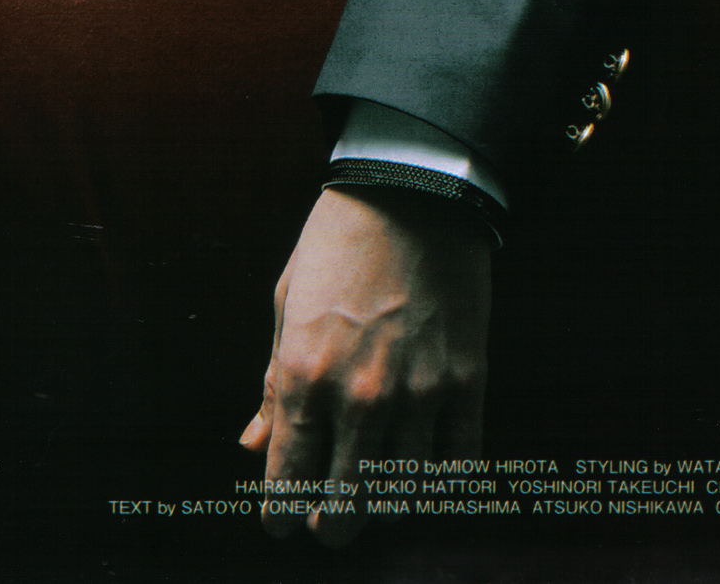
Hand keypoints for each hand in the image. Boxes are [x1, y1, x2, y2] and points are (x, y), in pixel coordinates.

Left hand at [239, 186, 490, 546]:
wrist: (410, 191)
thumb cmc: (336, 243)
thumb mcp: (286, 304)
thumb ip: (272, 383)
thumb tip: (252, 447)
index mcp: (304, 374)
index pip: (289, 478)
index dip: (282, 513)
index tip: (282, 523)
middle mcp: (359, 397)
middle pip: (345, 503)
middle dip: (331, 527)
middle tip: (327, 529)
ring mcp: (418, 395)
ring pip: (400, 493)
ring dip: (382, 509)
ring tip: (371, 505)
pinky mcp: (467, 384)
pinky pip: (456, 464)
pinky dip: (439, 483)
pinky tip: (424, 480)